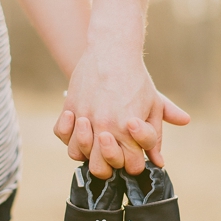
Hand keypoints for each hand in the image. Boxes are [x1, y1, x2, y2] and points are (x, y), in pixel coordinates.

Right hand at [53, 47, 189, 176]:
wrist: (113, 51)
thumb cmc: (137, 80)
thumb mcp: (154, 106)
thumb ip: (155, 136)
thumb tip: (158, 162)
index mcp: (130, 129)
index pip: (130, 166)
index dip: (133, 163)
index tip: (133, 153)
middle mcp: (106, 127)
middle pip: (100, 168)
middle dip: (109, 165)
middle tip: (114, 151)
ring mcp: (85, 118)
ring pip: (77, 154)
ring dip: (87, 151)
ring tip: (97, 138)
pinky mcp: (70, 107)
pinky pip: (61, 134)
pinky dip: (68, 135)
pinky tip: (81, 124)